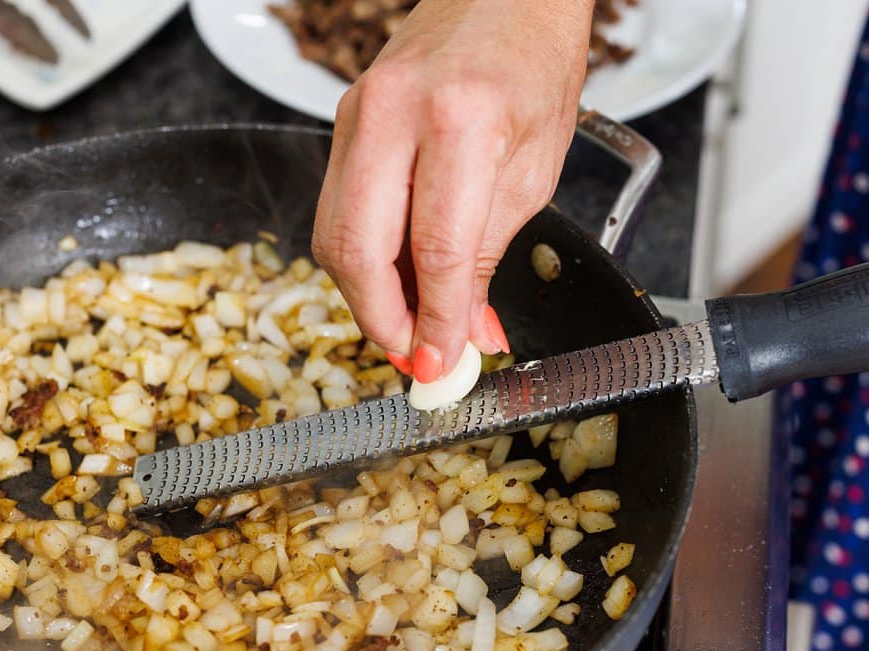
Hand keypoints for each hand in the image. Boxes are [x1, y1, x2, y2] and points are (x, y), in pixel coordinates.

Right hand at [311, 0, 593, 381]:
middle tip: (415, 358)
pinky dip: (361, 260)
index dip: (436, 322)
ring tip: (410, 325)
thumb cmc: (531, 66)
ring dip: (367, 298)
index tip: (442, 367)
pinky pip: (336, 209)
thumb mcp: (533, 170)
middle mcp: (395, 112)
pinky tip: (395, 281)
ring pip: (334, 235)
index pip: (436, 250)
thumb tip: (466, 331)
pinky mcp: (342, 121)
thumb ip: (489, 255)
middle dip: (383, 323)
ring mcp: (357, 113)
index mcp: (461, 119)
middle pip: (359, 250)